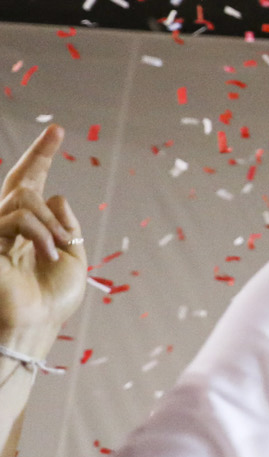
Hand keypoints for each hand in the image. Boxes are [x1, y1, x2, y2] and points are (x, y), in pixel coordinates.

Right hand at [0, 126, 84, 345]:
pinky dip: (40, 232)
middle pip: (21, 181)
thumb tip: (56, 194)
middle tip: (57, 131)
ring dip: (50, 221)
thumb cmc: (52, 300)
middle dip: (40, 153)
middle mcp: (9, 228)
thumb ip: (65, 225)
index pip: (32, 187)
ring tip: (58, 248)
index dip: (41, 158)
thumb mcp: (72, 257)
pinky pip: (17, 217)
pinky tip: (49, 253)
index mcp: (30, 231)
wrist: (35, 326)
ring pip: (24, 199)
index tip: (56, 130)